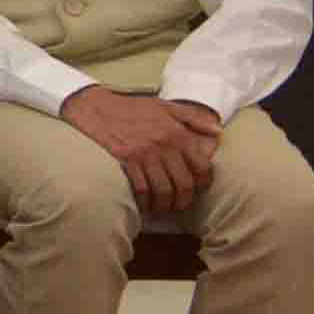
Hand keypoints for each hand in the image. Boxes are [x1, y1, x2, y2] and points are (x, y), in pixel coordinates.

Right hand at [60, 83, 211, 214]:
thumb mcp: (165, 106)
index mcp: (178, 133)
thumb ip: (193, 118)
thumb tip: (218, 132)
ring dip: (165, 204)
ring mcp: (145, 154)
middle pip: (183, 183)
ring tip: (163, 208)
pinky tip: (145, 204)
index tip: (197, 189)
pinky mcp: (126, 160)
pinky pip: (142, 188)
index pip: (201, 166)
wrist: (95, 106)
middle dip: (184, 200)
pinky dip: (145, 201)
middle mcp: (165, 145)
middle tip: (180, 205)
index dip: (202, 183)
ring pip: (164, 189)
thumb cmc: (131, 106)